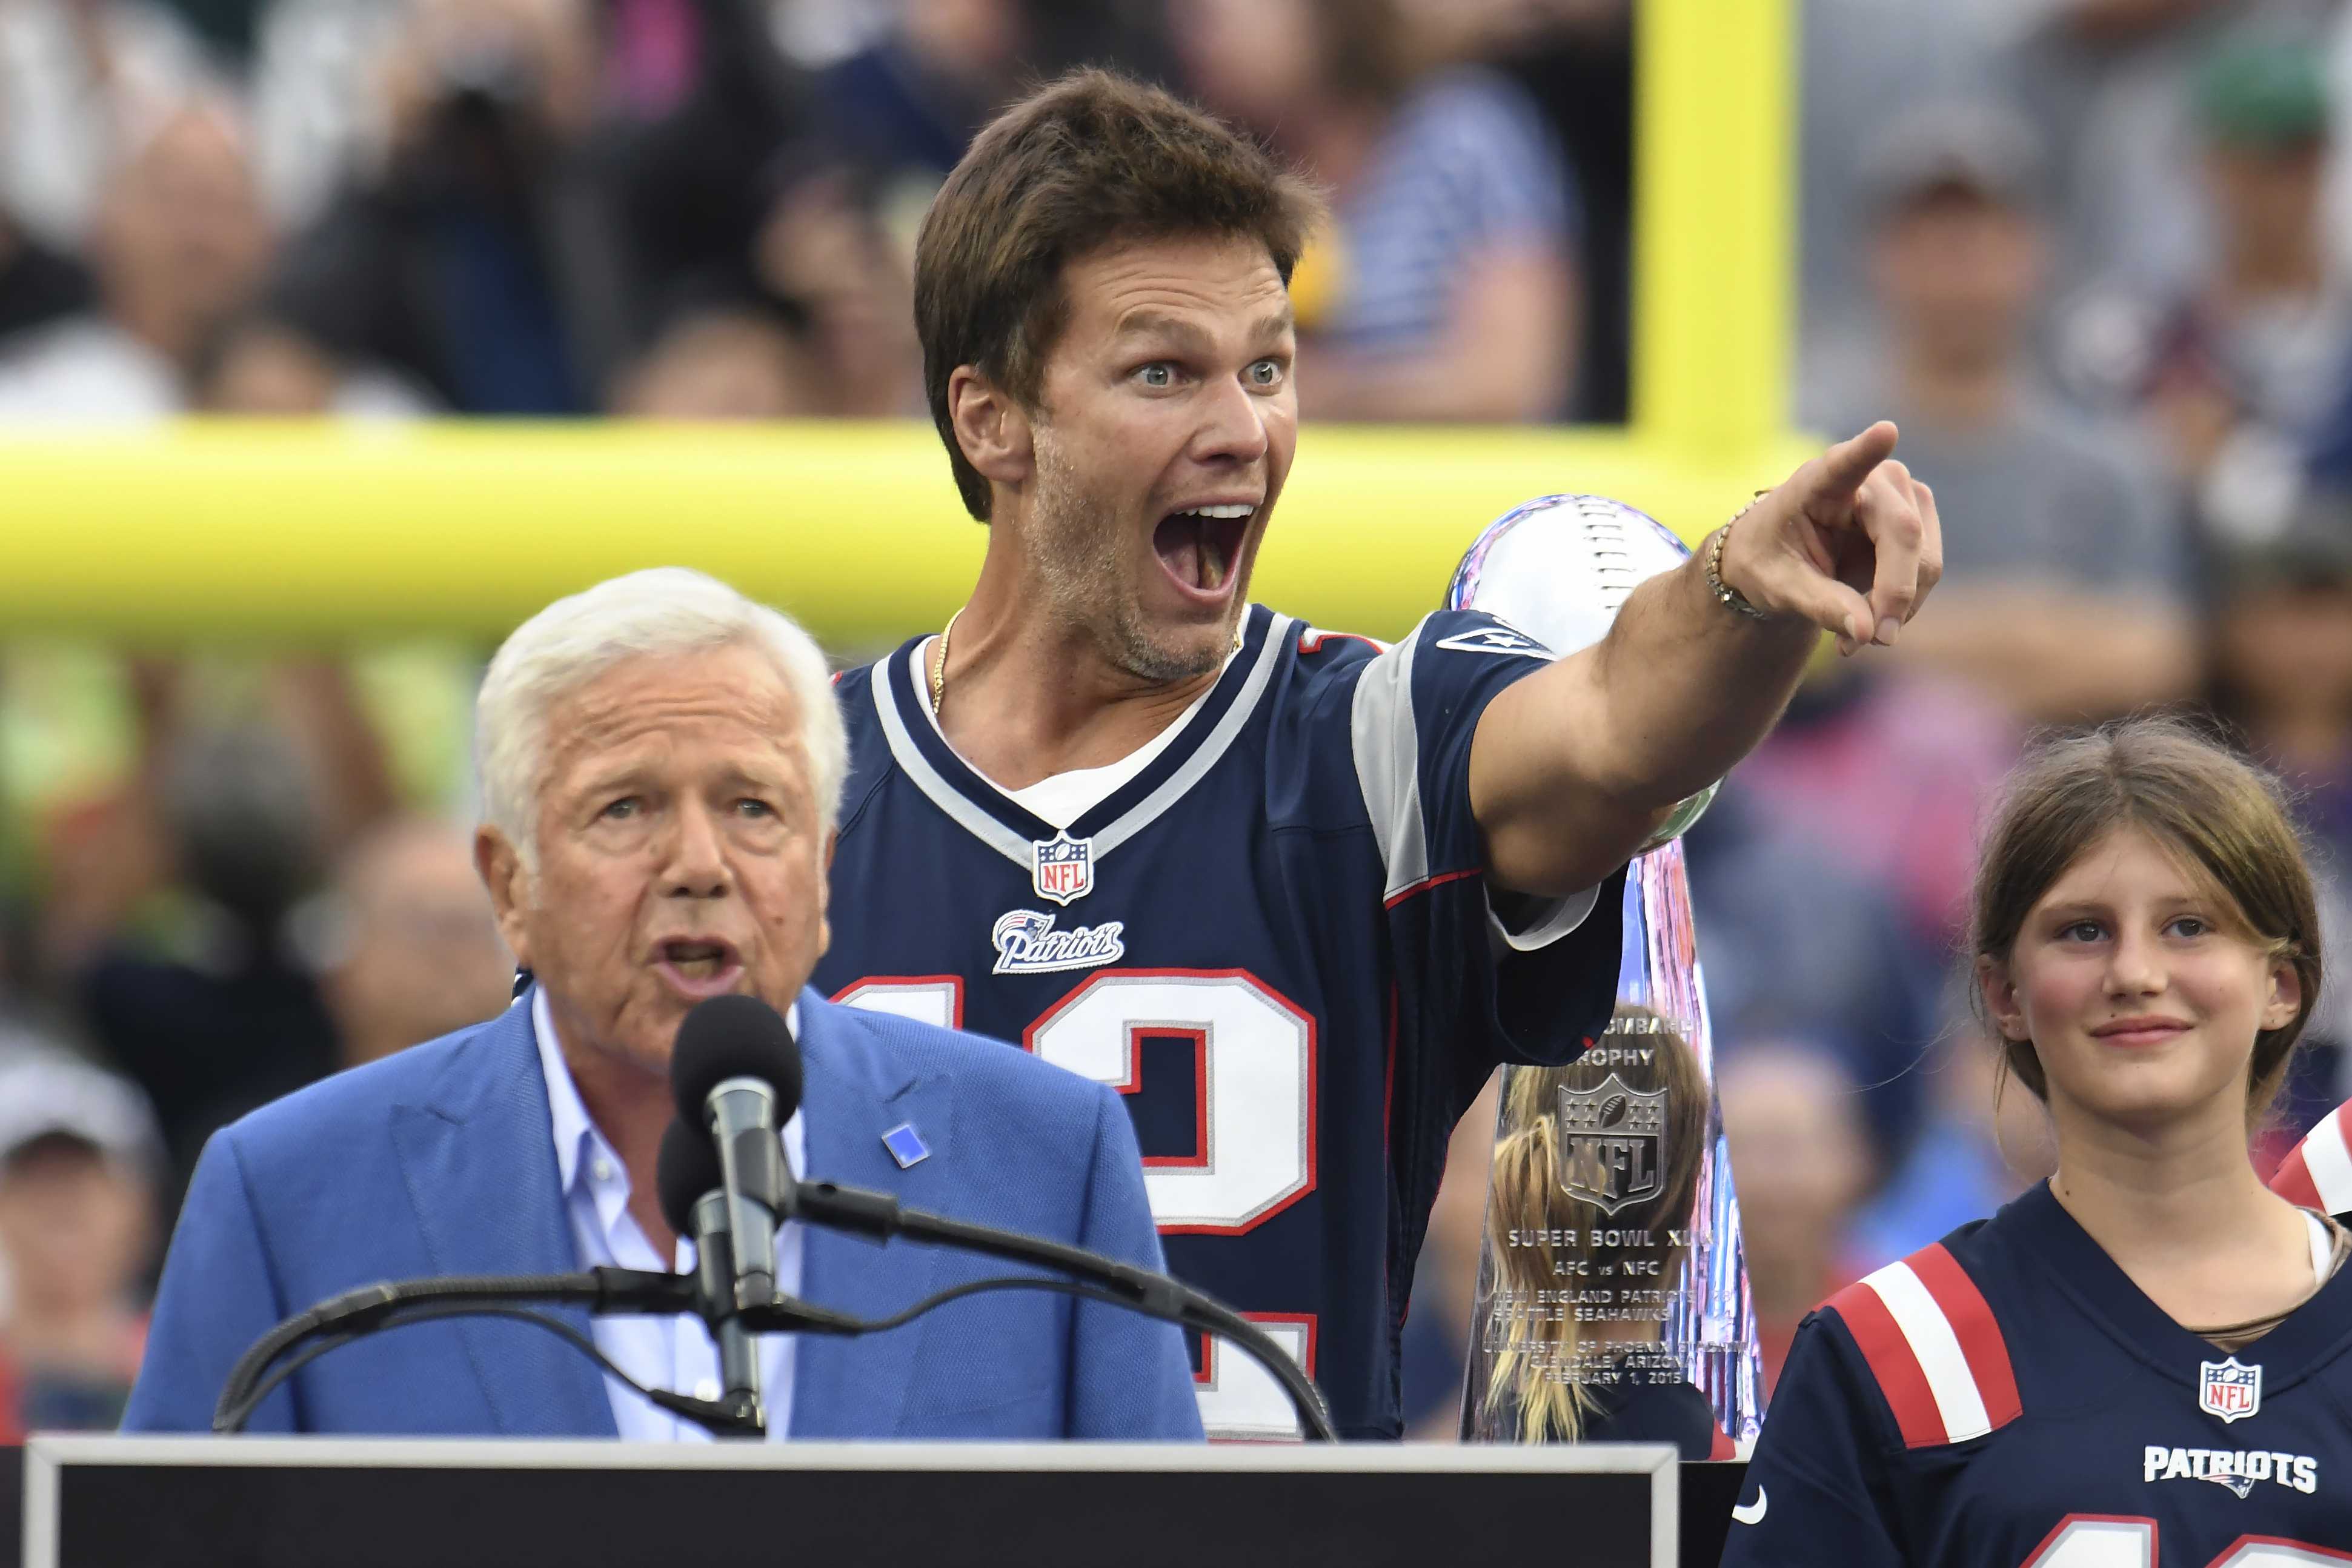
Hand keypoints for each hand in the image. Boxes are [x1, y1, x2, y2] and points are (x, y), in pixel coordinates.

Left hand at [1715, 420, 1941, 655]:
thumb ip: (1820, 604)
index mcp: (1818, 481)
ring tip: (1857, 640)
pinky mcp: (1918, 523)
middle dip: (1893, 596)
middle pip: (1904, 533)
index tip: (1885, 431)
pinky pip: (1927, 572)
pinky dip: (1904, 607)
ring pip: (1926, 559)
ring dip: (1900, 608)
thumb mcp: (1778, 587)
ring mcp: (1902, 497)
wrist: (1778, 560)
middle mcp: (1870, 478)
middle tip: (1868, 642)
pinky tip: (1869, 625)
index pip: (1845, 462)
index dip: (1867, 449)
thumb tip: (1867, 632)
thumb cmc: (1768, 561)